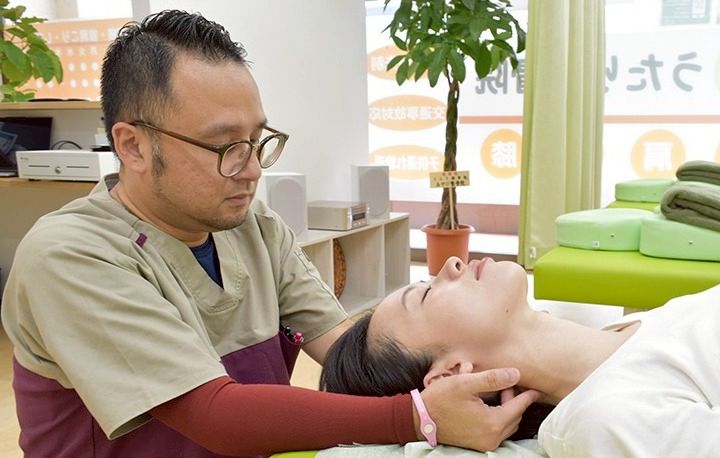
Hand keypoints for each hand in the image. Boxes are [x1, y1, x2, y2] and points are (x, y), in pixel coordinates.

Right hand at [417, 368, 539, 451]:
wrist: (420, 419)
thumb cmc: (441, 400)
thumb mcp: (465, 383)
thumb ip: (492, 378)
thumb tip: (516, 374)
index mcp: (492, 422)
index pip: (518, 406)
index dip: (527, 394)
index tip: (535, 387)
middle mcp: (492, 437)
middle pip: (514, 416)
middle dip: (513, 399)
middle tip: (504, 384)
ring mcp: (485, 443)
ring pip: (507, 424)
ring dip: (506, 408)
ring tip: (495, 392)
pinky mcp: (478, 444)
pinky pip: (496, 430)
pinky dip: (497, 417)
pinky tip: (487, 404)